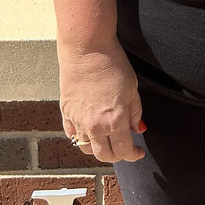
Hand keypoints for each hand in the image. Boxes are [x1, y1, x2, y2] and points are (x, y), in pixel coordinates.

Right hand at [58, 36, 145, 162]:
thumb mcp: (132, 87)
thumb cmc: (113, 63)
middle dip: (116, 156)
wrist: (87, 49)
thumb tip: (138, 129)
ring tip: (106, 139)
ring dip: (97, 147)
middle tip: (124, 148)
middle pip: (104, 155)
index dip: (133, 155)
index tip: (138, 152)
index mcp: (115, 120)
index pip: (124, 150)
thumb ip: (135, 112)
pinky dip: (81, 136)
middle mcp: (95, 126)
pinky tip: (89, 129)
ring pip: (86, 147)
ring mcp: (78, 120)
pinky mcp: (66, 112)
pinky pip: (72, 134)